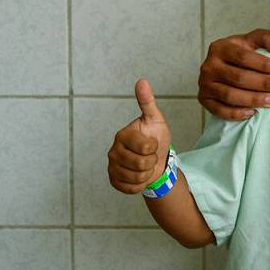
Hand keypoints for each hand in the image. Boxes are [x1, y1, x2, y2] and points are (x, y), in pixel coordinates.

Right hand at [108, 79, 172, 193]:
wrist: (157, 160)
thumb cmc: (156, 138)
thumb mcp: (155, 119)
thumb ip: (147, 102)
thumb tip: (142, 81)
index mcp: (123, 135)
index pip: (145, 147)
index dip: (154, 148)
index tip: (153, 143)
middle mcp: (113, 151)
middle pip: (141, 163)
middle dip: (151, 161)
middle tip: (150, 156)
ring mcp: (112, 167)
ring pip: (136, 177)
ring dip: (146, 173)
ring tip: (145, 165)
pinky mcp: (113, 180)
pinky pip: (130, 188)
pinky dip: (139, 185)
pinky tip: (139, 176)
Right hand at [198, 28, 269, 120]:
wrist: (224, 66)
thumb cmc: (242, 53)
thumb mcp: (254, 40)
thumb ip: (269, 38)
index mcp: (221, 47)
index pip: (243, 56)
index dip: (264, 64)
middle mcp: (209, 66)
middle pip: (238, 77)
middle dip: (264, 83)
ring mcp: (204, 84)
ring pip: (230, 95)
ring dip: (254, 99)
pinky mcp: (204, 99)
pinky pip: (219, 110)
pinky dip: (236, 113)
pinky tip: (253, 112)